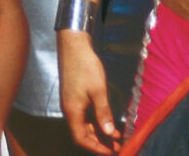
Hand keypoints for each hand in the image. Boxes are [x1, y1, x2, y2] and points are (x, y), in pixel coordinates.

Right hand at [58, 30, 122, 152]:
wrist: (74, 44)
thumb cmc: (85, 66)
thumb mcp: (98, 90)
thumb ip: (103, 113)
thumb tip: (110, 133)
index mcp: (72, 111)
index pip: (81, 138)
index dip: (96, 148)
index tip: (112, 151)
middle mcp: (70, 109)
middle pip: (83, 133)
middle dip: (100, 142)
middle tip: (118, 145)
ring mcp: (72, 102)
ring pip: (85, 124)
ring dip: (100, 131)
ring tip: (117, 136)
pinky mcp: (75, 95)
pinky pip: (85, 115)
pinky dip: (97, 121)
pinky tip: (108, 121)